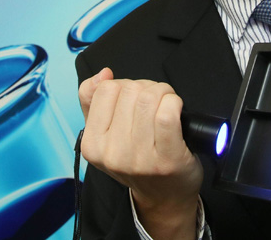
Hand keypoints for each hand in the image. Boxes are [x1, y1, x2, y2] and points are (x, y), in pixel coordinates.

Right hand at [79, 67, 202, 239]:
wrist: (164, 196)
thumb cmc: (137, 160)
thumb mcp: (105, 134)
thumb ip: (93, 100)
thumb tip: (103, 74)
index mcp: (92, 145)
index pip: (106, 90)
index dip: (124, 86)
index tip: (133, 100)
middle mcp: (113, 154)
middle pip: (130, 90)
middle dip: (146, 88)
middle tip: (154, 104)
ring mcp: (140, 158)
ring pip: (149, 97)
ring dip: (163, 93)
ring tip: (166, 105)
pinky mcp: (167, 158)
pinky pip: (167, 113)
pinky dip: (174, 103)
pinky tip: (177, 110)